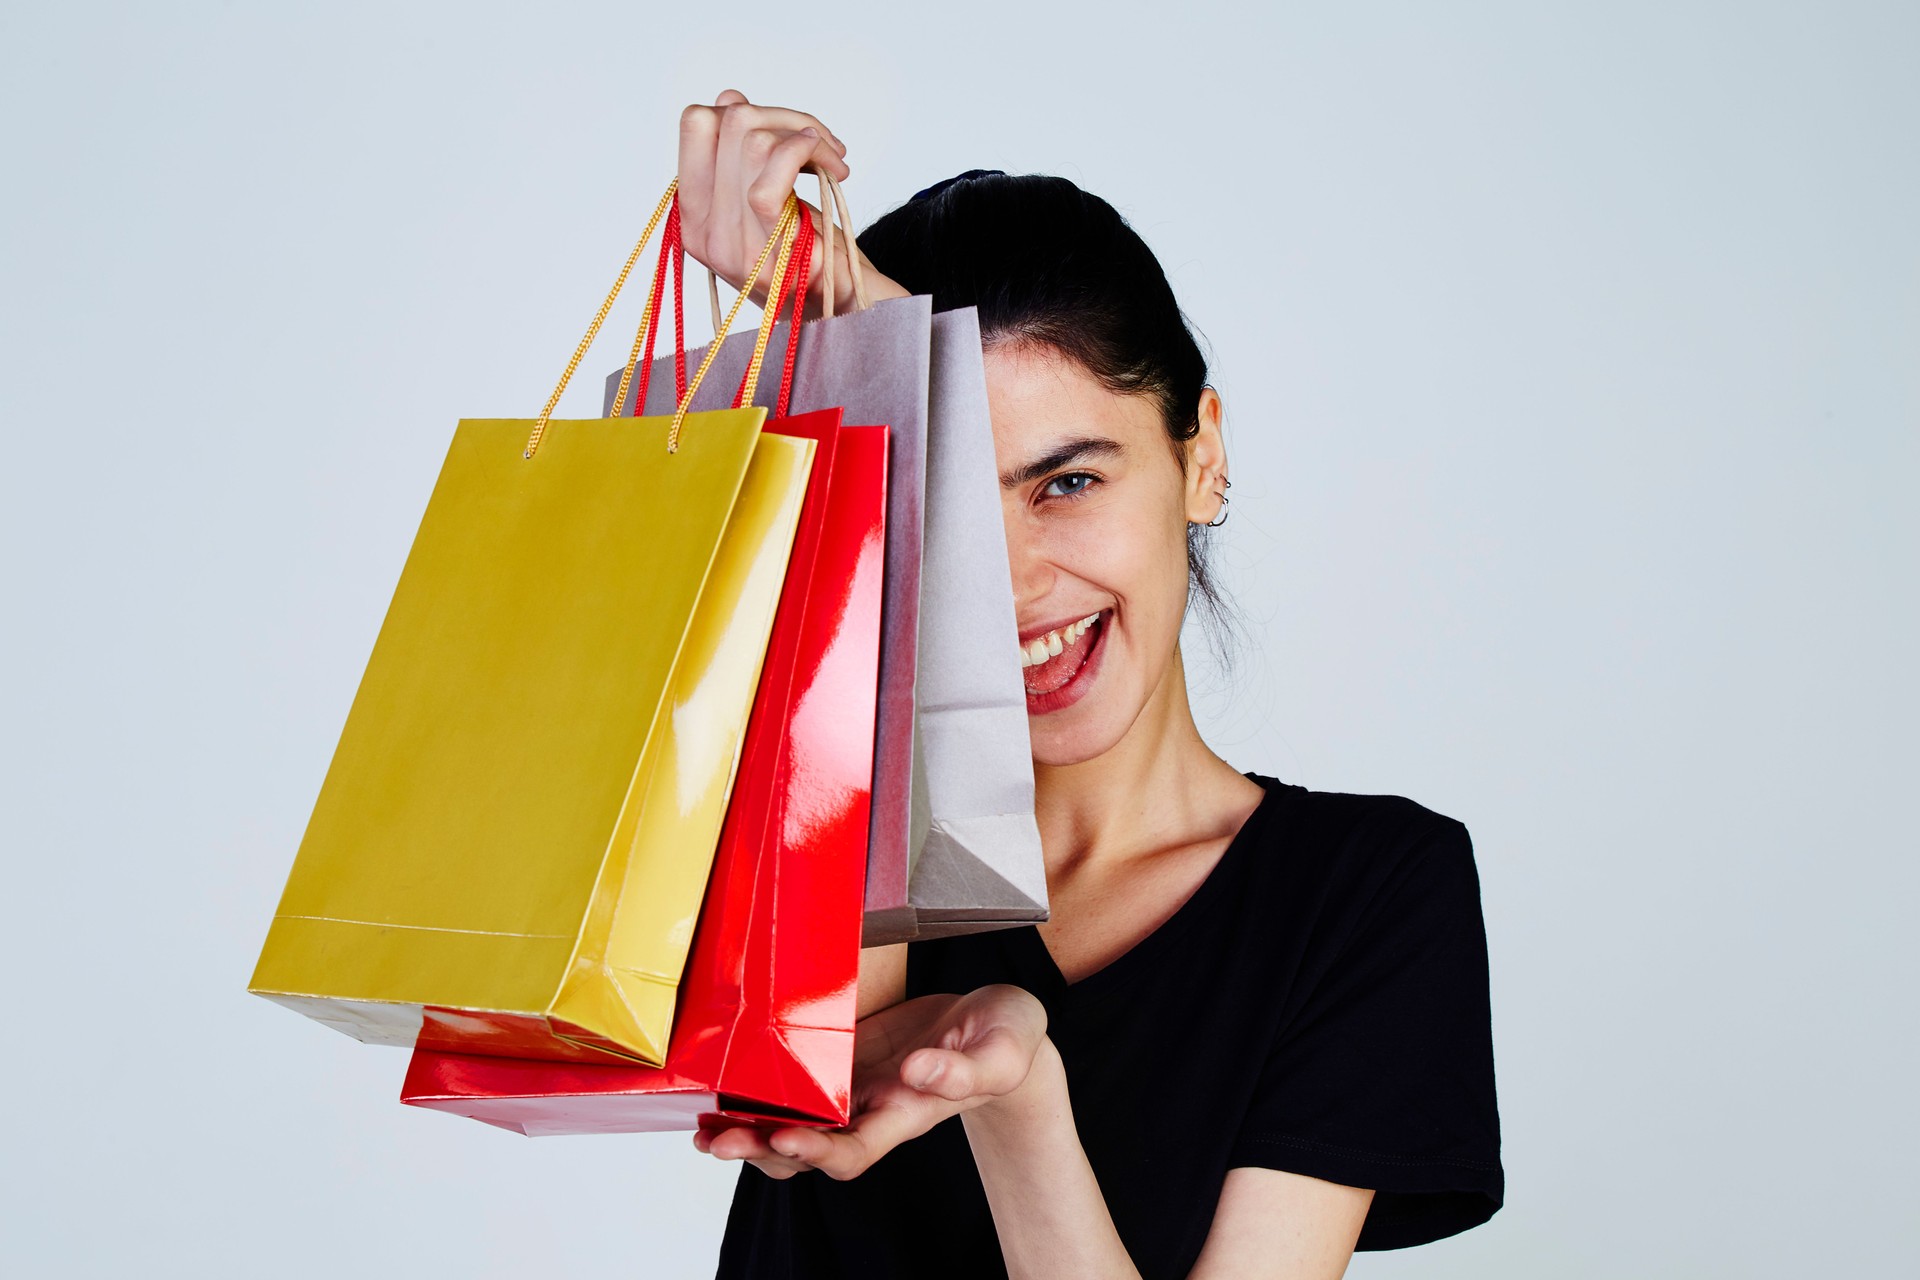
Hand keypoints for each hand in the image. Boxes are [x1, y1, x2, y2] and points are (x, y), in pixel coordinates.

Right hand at [677, 89, 904, 315]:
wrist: (845, 318)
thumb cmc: (809, 259)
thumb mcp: (766, 201)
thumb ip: (740, 155)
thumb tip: (729, 98)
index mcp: (693, 217)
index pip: (695, 125)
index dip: (742, 111)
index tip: (781, 135)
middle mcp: (703, 232)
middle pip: (725, 121)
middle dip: (781, 116)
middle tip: (818, 144)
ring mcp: (733, 246)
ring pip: (750, 136)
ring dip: (803, 132)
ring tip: (831, 158)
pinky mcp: (772, 250)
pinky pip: (772, 169)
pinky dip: (808, 149)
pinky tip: (833, 163)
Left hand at [695, 984, 1050, 1180]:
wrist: (1000, 1029)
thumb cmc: (1008, 1041)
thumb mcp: (1002, 1050)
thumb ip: (965, 1069)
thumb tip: (920, 1071)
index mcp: (909, 1113)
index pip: (857, 1147)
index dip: (819, 1151)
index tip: (786, 1139)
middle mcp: (874, 1111)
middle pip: (811, 1150)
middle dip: (763, 1150)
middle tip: (719, 1141)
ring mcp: (855, 1090)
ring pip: (795, 1126)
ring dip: (751, 1132)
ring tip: (706, 1132)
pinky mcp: (843, 1062)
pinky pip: (795, 1090)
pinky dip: (759, 1097)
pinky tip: (724, 1096)